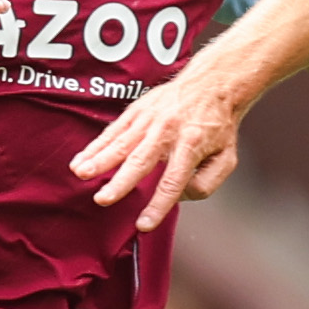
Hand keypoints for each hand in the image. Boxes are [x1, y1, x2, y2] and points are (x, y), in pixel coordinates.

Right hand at [72, 66, 244, 232]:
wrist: (213, 84)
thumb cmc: (218, 125)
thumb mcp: (227, 158)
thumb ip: (206, 183)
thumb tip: (180, 197)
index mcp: (192, 144)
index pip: (173, 182)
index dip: (158, 205)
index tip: (144, 224)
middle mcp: (168, 130)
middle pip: (141, 160)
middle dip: (120, 182)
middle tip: (103, 199)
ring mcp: (151, 119)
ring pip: (121, 142)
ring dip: (99, 160)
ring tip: (82, 174)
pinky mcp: (138, 110)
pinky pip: (114, 130)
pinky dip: (96, 145)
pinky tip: (81, 159)